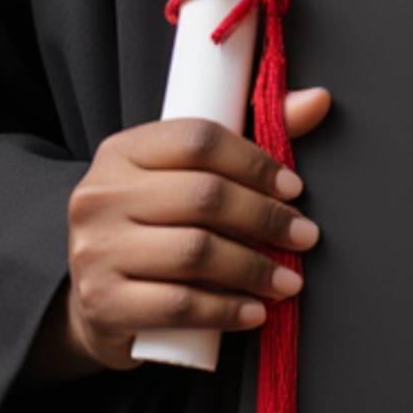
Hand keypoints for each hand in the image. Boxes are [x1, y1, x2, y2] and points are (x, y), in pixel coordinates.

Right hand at [25, 88, 332, 375]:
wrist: (94, 303)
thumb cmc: (154, 229)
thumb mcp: (185, 179)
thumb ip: (249, 141)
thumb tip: (318, 101)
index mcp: (121, 151)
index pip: (198, 139)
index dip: (255, 162)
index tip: (293, 187)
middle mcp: (100, 195)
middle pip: (203, 196)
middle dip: (266, 218)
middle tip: (304, 236)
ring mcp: (96, 250)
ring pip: (194, 252)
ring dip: (254, 268)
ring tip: (287, 280)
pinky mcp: (103, 304)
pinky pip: (178, 305)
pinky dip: (226, 310)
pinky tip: (254, 311)